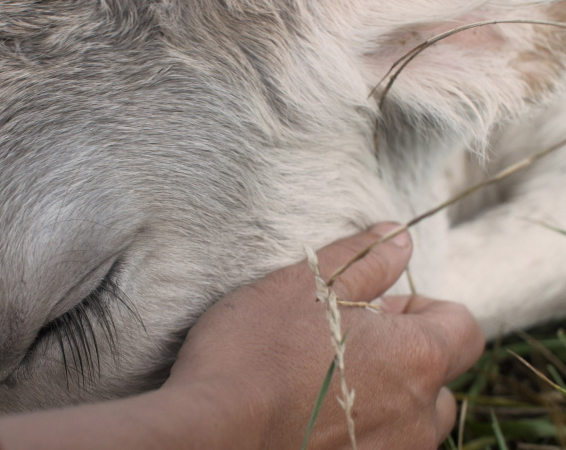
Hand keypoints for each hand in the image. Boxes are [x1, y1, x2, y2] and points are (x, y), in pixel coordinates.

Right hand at [165, 223, 484, 448]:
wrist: (212, 429)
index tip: (379, 308)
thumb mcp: (307, 285)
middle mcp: (416, 417)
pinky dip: (358, 430)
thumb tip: (400, 238)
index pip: (463, 328)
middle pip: (438, 381)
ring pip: (410, 423)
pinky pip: (377, 447)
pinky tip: (310, 413)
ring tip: (327, 382)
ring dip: (384, 398)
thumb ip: (363, 259)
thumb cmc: (257, 351)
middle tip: (348, 343)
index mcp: (416, 359)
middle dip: (406, 359)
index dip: (425, 309)